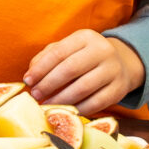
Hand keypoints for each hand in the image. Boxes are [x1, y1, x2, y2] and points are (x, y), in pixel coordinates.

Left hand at [27, 30, 144, 114]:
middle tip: (36, 95)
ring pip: (83, 88)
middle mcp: (102, 50)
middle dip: (49, 84)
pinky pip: (96, 103)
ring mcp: (113, 70)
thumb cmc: (84, 57)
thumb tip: (31, 75)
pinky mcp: (119, 89)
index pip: (59, 52)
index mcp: (86, 37)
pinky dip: (77, 109)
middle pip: (70, 69)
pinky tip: (65, 112)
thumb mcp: (68, 49)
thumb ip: (47, 57)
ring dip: (61, 99)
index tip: (27, 80)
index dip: (41, 68)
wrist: (121, 64)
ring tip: (47, 105)